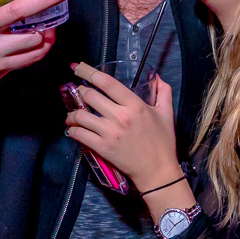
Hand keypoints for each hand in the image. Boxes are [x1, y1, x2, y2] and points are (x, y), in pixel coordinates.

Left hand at [65, 65, 179, 191]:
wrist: (157, 171)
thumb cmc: (163, 142)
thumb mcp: (167, 113)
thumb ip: (164, 92)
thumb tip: (158, 78)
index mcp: (135, 105)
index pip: (107, 83)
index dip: (89, 72)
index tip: (79, 67)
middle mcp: (120, 116)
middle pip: (90, 96)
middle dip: (80, 92)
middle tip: (78, 93)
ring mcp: (109, 133)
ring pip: (81, 115)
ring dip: (72, 113)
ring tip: (72, 114)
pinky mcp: (102, 148)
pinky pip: (80, 135)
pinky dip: (72, 130)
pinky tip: (73, 129)